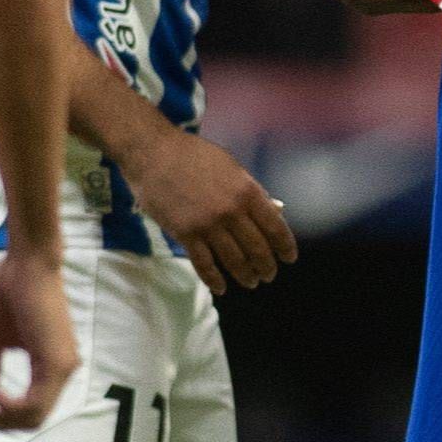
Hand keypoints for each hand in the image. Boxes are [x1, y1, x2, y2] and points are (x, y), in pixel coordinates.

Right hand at [0, 246, 77, 431]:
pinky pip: (34, 405)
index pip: (29, 410)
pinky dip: (8, 406)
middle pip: (31, 420)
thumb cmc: (8, 292)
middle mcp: (63, 370)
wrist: (24, 262)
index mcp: (50, 366)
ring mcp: (64, 367)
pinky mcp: (58, 362)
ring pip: (33, 417)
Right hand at [115, 119, 297, 295]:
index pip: (275, 227)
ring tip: (251, 282)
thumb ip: (252, 191)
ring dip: (245, 275)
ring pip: (234, 260)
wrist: (153, 152)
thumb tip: (273, 212)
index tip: (289, 258)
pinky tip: (221, 288)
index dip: (285, 247)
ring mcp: (208, 225)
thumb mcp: (232, 167)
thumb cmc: (194, 155)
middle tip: (268, 275)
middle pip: (257, 248)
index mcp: (248, 192)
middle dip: (266, 266)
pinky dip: (214, 280)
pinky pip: (204, 264)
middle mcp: (232, 211)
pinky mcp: (185, 234)